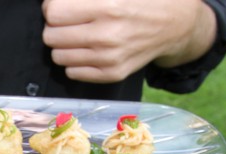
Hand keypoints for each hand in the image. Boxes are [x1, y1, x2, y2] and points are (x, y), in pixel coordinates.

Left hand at [42, 0, 216, 82]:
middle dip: (55, 26)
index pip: (53, 12)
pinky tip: (88, 49)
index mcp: (108, 6)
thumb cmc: (141, 0)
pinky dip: (75, 60)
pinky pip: (71, 72)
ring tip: (79, 34)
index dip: (52, 7)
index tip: (59, 6)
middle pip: (51, 36)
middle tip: (69, 21)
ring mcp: (109, 59)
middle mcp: (107, 35)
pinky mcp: (111, 74)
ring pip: (58, 56)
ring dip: (63, 45)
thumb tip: (50, 2)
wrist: (174, 24)